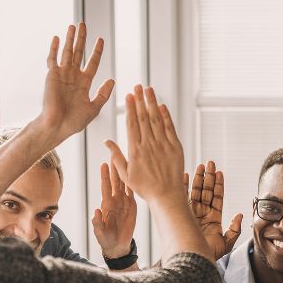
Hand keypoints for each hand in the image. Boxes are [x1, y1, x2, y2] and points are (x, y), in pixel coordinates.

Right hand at [38, 23, 114, 143]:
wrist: (57, 126)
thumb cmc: (74, 121)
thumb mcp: (94, 108)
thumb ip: (103, 94)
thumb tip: (112, 79)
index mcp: (84, 83)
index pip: (93, 63)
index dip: (97, 51)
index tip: (101, 40)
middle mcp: (73, 76)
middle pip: (79, 53)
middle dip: (82, 39)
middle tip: (84, 24)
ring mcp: (62, 75)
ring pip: (67, 53)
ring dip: (70, 39)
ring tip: (73, 26)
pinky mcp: (52, 76)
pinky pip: (53, 60)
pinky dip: (55, 49)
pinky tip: (57, 38)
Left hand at [92, 161, 137, 257]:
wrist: (117, 245)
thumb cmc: (106, 239)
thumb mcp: (100, 233)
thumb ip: (97, 223)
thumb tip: (95, 211)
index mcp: (106, 205)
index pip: (105, 187)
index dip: (104, 176)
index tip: (104, 164)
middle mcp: (115, 200)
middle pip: (115, 180)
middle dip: (115, 167)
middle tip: (115, 153)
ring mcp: (124, 202)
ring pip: (124, 183)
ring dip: (125, 171)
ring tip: (126, 159)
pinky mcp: (132, 205)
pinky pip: (132, 191)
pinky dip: (134, 182)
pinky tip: (136, 173)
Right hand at [104, 85, 184, 205]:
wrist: (166, 196)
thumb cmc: (145, 188)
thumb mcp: (126, 175)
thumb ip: (116, 156)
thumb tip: (107, 141)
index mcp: (135, 151)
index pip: (132, 124)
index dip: (130, 108)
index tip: (128, 96)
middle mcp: (149, 145)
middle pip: (143, 118)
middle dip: (140, 100)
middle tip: (137, 86)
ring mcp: (163, 145)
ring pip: (156, 119)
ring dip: (152, 103)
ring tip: (149, 90)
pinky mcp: (175, 147)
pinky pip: (170, 128)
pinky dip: (166, 116)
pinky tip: (162, 106)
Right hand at [187, 161, 241, 259]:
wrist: (193, 261)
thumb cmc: (209, 255)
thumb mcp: (226, 243)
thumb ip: (234, 230)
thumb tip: (240, 215)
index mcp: (214, 219)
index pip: (217, 198)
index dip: (218, 185)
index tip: (220, 173)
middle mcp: (202, 214)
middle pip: (206, 191)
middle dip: (208, 177)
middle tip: (210, 163)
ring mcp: (191, 213)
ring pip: (196, 192)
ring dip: (198, 178)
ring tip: (200, 165)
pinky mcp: (182, 214)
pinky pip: (182, 198)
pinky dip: (184, 186)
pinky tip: (186, 176)